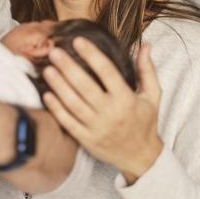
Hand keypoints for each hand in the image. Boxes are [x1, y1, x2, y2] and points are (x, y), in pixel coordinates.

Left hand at [43, 39, 162, 183]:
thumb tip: (145, 45)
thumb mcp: (153, 96)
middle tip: (54, 51)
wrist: (141, 157)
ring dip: (58, 85)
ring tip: (47, 69)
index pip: (107, 72)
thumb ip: (147, 70)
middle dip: (68, 67)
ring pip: (73, 104)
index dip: (91, 54)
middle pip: (85, 86)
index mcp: (126, 99)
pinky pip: (68, 122)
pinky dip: (56, 109)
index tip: (78, 41)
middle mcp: (111, 113)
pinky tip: (46, 95)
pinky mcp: (86, 140)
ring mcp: (97, 128)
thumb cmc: (145, 122)